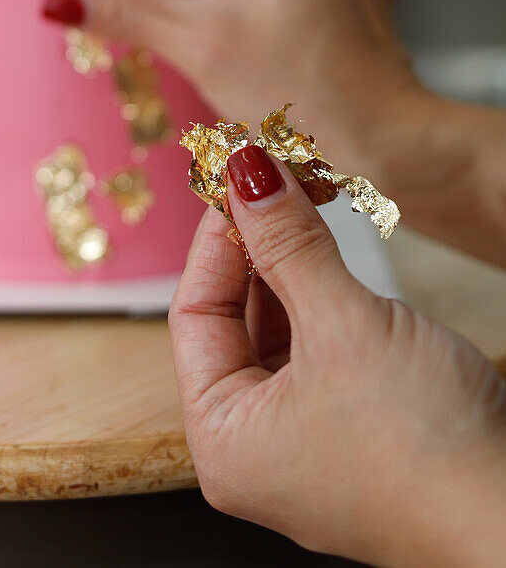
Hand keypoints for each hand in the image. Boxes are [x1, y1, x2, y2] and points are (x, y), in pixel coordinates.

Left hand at [169, 144, 505, 565]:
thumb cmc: (427, 448)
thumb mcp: (346, 327)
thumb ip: (290, 245)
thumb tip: (248, 174)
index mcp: (223, 439)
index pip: (195, 314)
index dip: (216, 238)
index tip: (236, 175)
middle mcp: (252, 446)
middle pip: (232, 320)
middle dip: (254, 245)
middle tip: (272, 179)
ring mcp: (302, 439)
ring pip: (276, 330)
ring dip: (288, 265)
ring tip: (299, 202)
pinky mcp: (347, 428)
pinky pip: (314, 348)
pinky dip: (319, 297)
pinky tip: (326, 254)